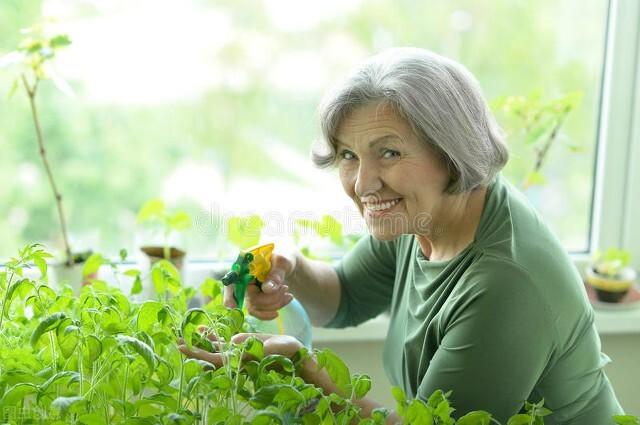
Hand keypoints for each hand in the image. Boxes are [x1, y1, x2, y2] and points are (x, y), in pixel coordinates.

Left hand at [178, 331, 303, 366]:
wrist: (294, 353)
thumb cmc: (286, 353)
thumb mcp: (272, 348)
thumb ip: (253, 346)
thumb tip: (233, 343)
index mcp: (240, 360)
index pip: (214, 359)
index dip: (197, 353)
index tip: (181, 347)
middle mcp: (235, 357)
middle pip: (208, 353)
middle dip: (192, 347)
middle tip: (175, 340)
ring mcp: (237, 350)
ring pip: (213, 346)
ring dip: (199, 340)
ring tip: (184, 333)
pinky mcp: (241, 344)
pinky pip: (223, 340)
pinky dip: (212, 335)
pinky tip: (202, 328)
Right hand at [224, 250, 296, 319]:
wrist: (288, 261)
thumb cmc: (284, 256)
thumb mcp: (282, 261)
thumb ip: (275, 274)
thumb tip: (267, 289)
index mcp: (245, 267)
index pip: (231, 282)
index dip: (229, 295)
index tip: (233, 306)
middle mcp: (244, 281)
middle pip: (250, 300)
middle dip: (270, 299)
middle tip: (285, 287)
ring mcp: (250, 292)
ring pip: (256, 308)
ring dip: (275, 304)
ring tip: (287, 292)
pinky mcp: (257, 299)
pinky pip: (261, 312)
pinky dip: (275, 308)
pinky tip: (288, 299)